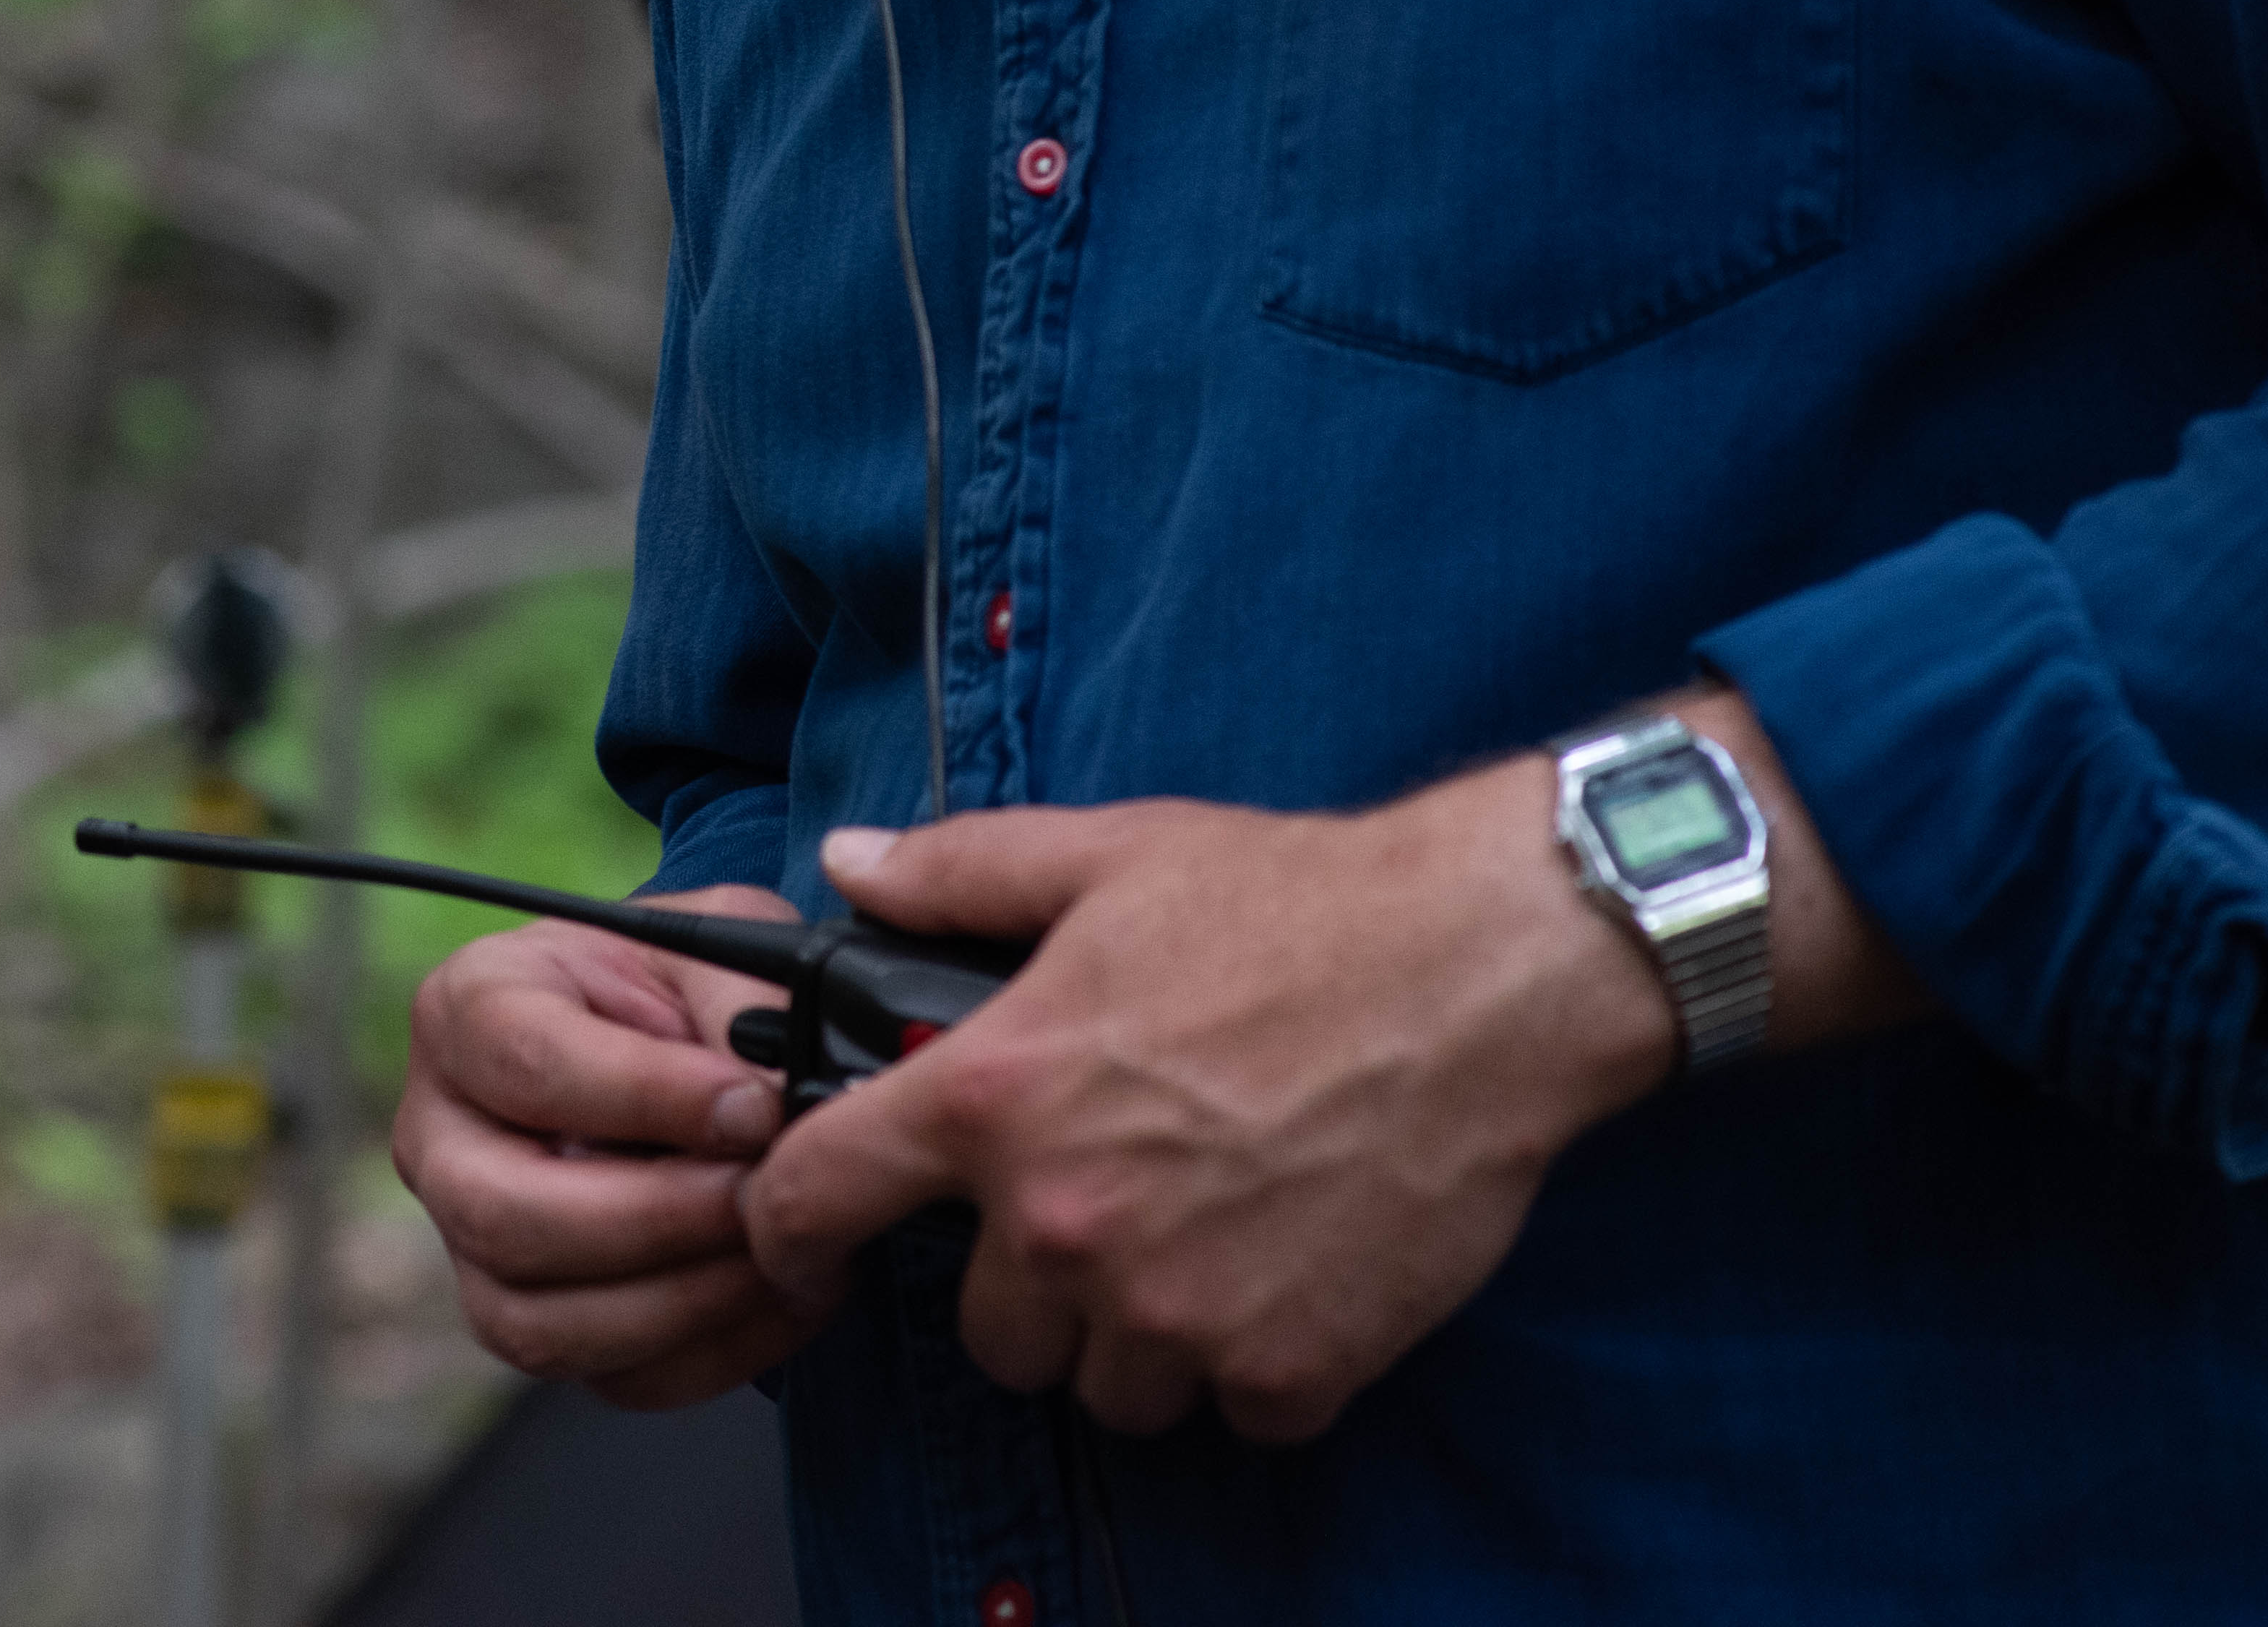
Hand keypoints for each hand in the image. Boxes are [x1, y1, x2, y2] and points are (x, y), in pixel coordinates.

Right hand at [390, 884, 820, 1407]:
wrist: (694, 1052)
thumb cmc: (689, 989)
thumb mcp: (722, 950)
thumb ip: (746, 1004)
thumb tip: (785, 1097)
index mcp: (466, 1010)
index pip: (525, 1064)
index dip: (646, 1096)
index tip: (753, 1107)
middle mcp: (440, 1134)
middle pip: (502, 1215)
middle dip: (654, 1220)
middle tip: (762, 1197)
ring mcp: (470, 1241)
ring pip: (538, 1322)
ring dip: (683, 1301)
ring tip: (786, 1253)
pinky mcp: (534, 1319)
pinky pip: (608, 1376)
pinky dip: (710, 1353)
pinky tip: (785, 1297)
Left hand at [737, 776, 1671, 1443]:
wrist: (1482, 972)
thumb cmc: (1293, 904)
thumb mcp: (1100, 857)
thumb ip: (953, 874)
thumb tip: (849, 864)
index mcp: (994, 1100)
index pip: (819, 1195)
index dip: (785, 1224)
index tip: (793, 1241)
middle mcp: (1067, 1223)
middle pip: (988, 1331)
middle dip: (1027, 1284)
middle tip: (1100, 1208)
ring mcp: (1179, 1311)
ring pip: (1104, 1387)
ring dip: (1134, 1336)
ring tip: (1198, 1242)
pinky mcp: (1290, 1367)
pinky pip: (1232, 1410)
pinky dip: (1253, 1364)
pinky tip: (1288, 1274)